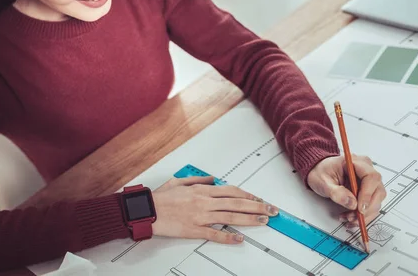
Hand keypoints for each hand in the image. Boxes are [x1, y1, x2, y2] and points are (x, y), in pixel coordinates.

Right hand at [151, 176, 278, 243]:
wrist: (146, 210)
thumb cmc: (160, 198)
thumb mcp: (179, 181)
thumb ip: (197, 179)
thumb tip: (211, 179)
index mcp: (201, 190)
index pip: (231, 190)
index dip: (248, 194)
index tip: (258, 198)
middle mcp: (204, 201)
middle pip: (236, 202)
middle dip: (257, 206)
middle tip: (271, 209)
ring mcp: (200, 216)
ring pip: (230, 217)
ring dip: (249, 219)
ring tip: (263, 221)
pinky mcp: (194, 229)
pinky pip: (214, 234)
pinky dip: (228, 236)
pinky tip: (239, 239)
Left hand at [307, 155, 386, 227]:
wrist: (319, 172)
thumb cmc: (321, 172)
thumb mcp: (323, 181)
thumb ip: (336, 192)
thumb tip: (351, 203)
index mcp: (357, 162)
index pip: (371, 177)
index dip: (367, 194)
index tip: (359, 207)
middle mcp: (366, 171)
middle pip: (378, 191)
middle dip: (366, 208)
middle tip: (353, 216)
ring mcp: (369, 182)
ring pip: (376, 201)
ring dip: (365, 214)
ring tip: (348, 217)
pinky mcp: (368, 192)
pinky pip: (371, 205)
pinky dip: (363, 215)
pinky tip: (351, 217)